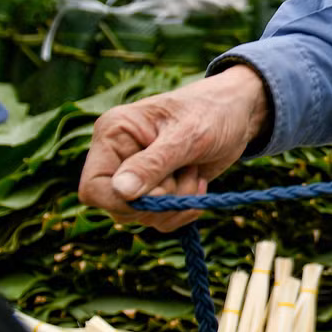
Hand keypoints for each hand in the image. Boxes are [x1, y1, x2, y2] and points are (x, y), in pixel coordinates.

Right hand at [78, 65, 272, 230]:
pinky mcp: (156, 189)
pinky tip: (198, 183)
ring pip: (142, 216)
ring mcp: (136, 175)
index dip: (120, 201)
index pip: (93, 187)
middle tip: (187, 172)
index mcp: (113, 134)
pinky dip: (184, 208)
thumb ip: (153, 164)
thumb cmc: (212, 112)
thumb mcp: (187, 136)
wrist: (238, 112)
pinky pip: (161, 219)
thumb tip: (121, 192)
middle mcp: (117, 157)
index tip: (156, 195)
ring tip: (194, 171)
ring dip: (176, 202)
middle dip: (160, 200)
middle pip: (119, 208)